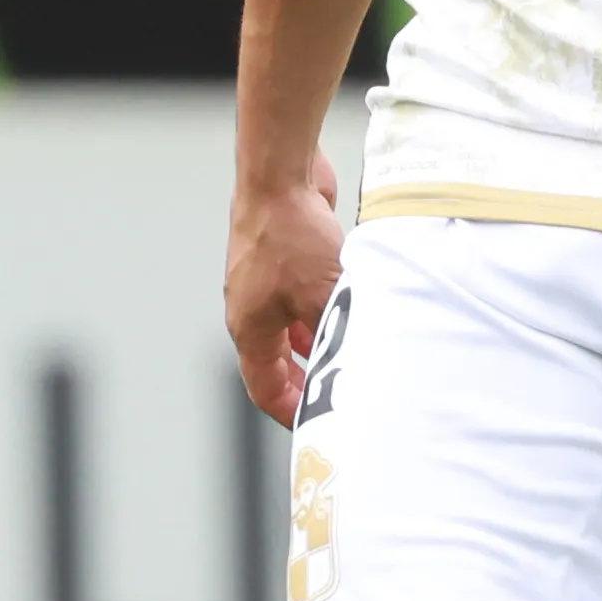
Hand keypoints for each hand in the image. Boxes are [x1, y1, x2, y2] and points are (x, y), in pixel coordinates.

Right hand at [222, 155, 345, 424]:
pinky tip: (351, 310)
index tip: (319, 425)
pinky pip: (304, 297)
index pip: (265, 388)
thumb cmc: (290, 234)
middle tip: (340, 396)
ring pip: (293, 328)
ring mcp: (267, 282)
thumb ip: (332, 335)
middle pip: (277, 361)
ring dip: (319, 344)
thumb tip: (351, 367)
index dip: (292, 412)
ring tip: (350, 357)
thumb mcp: (321, 295)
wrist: (280, 175)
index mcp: (250, 326)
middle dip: (307, 381)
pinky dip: (324, 310)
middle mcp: (253, 308)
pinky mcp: (285, 259)